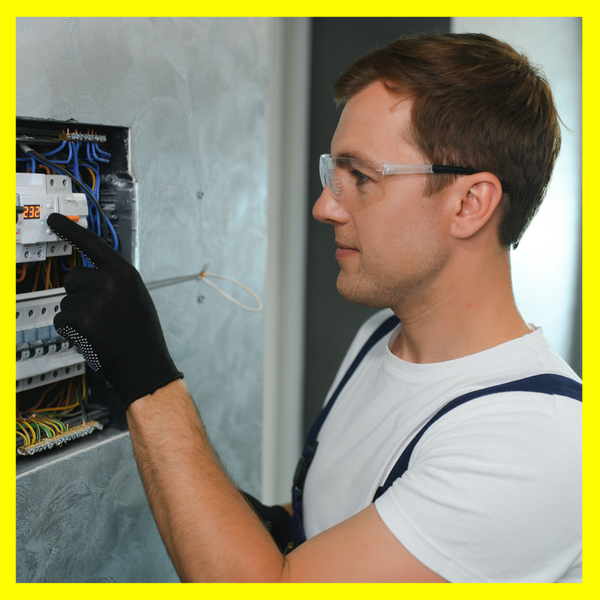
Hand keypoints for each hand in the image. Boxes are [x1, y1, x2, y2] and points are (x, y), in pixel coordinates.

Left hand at [47, 213, 182, 407]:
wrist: (143, 362)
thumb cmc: (141, 333)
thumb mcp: (134, 295)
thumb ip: (113, 280)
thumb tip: (85, 276)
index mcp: (124, 272)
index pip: (92, 244)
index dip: (70, 230)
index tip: (53, 219)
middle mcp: (107, 280)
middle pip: (72, 278)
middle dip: (79, 294)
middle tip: (101, 314)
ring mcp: (92, 299)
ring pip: (66, 302)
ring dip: (77, 315)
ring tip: (101, 328)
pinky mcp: (78, 319)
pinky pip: (61, 320)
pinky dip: (71, 331)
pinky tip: (92, 337)